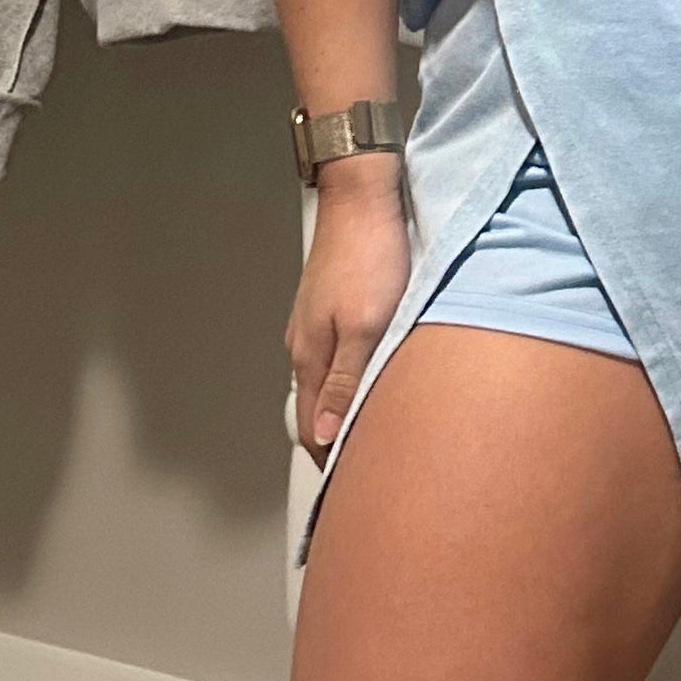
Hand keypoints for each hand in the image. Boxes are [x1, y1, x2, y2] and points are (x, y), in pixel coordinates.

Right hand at [288, 169, 410, 459]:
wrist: (363, 197)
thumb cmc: (372, 256)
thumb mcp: (368, 327)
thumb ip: (345, 383)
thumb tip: (325, 437)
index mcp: (310, 357)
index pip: (311, 430)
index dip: (332, 460)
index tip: (355, 484)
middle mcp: (305, 346)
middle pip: (314, 411)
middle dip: (336, 442)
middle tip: (368, 467)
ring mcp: (315, 325)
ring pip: (325, 384)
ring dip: (344, 411)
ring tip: (375, 430)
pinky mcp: (330, 307)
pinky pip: (336, 359)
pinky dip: (350, 381)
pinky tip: (374, 380)